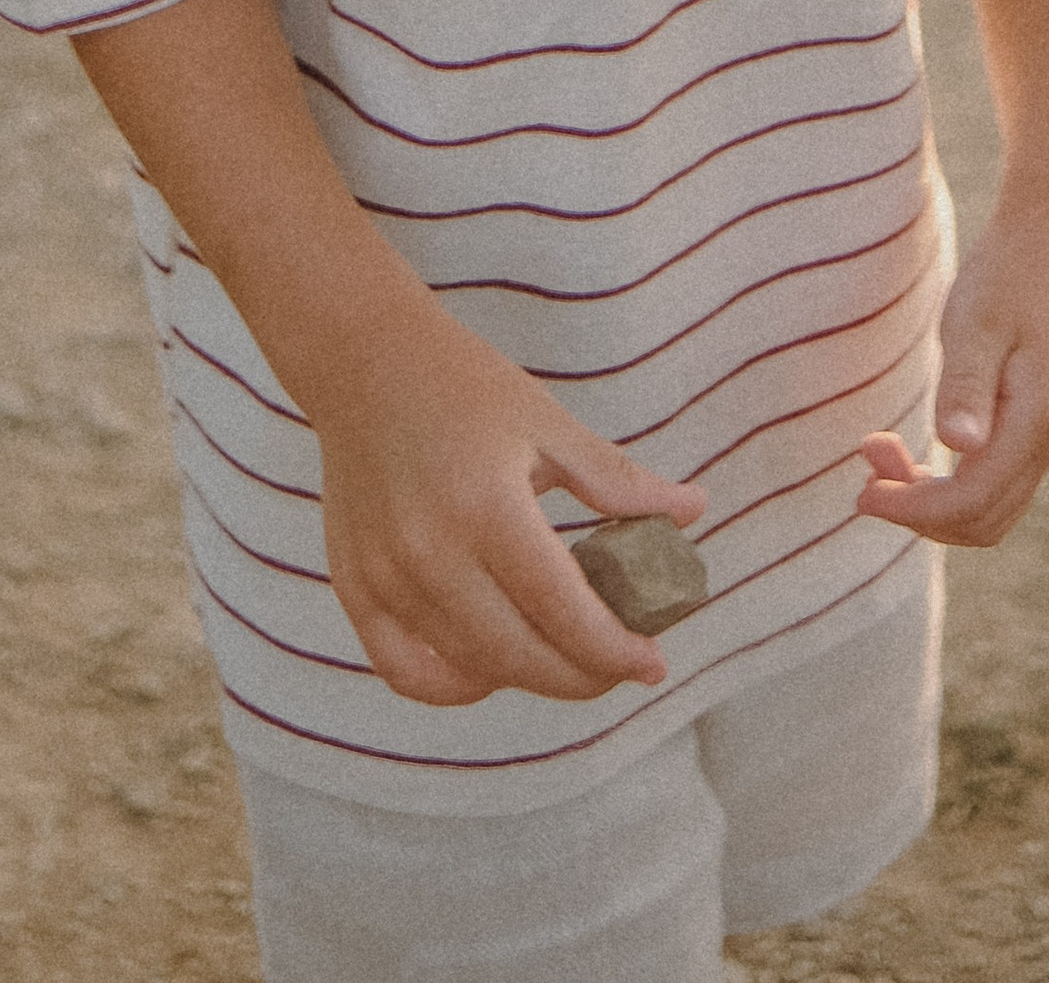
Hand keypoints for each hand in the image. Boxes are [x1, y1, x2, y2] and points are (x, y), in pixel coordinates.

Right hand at [313, 278, 707, 705]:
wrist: (365, 362)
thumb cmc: (466, 386)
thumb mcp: (549, 423)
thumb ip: (618, 481)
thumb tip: (694, 511)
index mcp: (488, 505)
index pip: (562, 610)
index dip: (614, 650)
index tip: (655, 665)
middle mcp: (431, 553)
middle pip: (518, 655)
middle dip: (582, 677)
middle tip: (620, 668)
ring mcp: (386, 578)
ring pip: (469, 669)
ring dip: (529, 677)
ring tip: (569, 656)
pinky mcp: (355, 589)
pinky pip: (405, 672)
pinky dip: (454, 687)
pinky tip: (492, 668)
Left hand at [853, 189, 1048, 549]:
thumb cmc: (1007, 275)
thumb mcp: (977, 322)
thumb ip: (967, 385)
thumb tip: (957, 447)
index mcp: (1035, 422)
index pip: (971, 503)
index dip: (913, 509)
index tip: (862, 491)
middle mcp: (1046, 441)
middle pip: (982, 523)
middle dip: (918, 512)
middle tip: (865, 470)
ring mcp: (1043, 437)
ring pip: (988, 509)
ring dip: (930, 499)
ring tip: (878, 452)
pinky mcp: (1031, 427)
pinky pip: (990, 483)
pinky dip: (947, 482)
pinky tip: (911, 448)